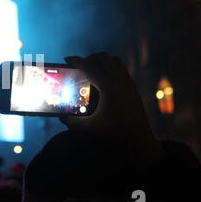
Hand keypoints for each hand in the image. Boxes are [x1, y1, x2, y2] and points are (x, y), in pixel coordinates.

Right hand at [60, 53, 162, 169]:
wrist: (139, 142)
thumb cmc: (113, 135)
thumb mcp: (87, 129)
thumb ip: (70, 121)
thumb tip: (61, 116)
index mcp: (108, 87)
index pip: (89, 67)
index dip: (76, 61)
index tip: (67, 59)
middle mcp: (120, 81)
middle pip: (104, 58)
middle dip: (89, 58)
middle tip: (79, 66)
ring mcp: (129, 84)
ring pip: (115, 61)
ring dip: (102, 62)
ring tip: (92, 71)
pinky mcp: (134, 89)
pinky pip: (122, 70)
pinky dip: (111, 69)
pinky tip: (104, 82)